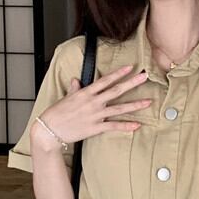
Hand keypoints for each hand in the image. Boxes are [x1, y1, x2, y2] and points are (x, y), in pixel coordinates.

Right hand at [31, 62, 151, 149]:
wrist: (49, 130)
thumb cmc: (56, 114)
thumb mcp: (66, 98)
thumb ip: (74, 89)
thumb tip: (76, 80)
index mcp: (85, 93)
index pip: (105, 80)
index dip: (118, 73)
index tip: (130, 67)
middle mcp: (93, 102)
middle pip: (116, 91)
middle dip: (132, 83)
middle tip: (145, 76)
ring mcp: (95, 115)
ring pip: (119, 109)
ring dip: (135, 105)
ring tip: (148, 102)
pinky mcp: (95, 128)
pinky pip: (114, 126)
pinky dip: (126, 126)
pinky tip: (137, 125)